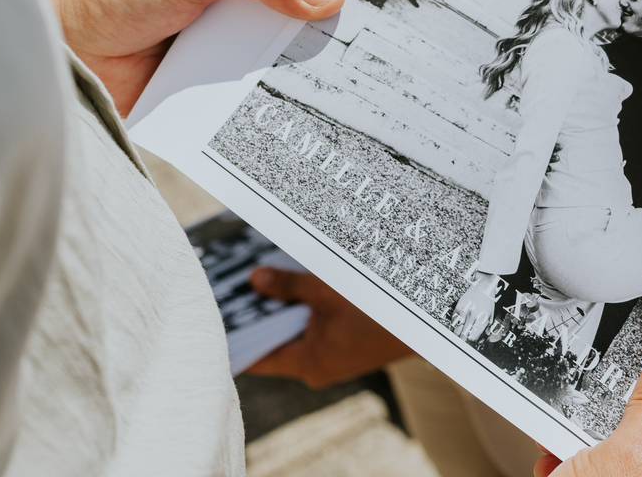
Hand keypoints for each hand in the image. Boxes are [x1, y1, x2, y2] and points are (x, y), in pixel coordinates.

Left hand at [39, 0, 344, 114]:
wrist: (62, 51)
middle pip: (302, 10)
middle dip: (332, 24)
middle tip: (385, 40)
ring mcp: (231, 44)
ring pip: (285, 55)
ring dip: (310, 67)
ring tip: (363, 82)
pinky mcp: (218, 87)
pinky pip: (259, 94)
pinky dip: (280, 102)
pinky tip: (313, 112)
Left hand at [246, 267, 413, 387]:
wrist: (426, 322)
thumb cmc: (377, 311)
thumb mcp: (326, 291)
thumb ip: (287, 286)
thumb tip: (254, 278)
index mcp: (306, 363)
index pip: (253, 357)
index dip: (233, 332)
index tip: (215, 307)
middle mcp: (314, 367)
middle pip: (274, 339)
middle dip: (259, 309)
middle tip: (236, 279)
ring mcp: (330, 358)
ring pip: (294, 331)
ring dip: (283, 305)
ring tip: (263, 273)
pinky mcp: (344, 347)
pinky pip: (313, 327)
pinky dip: (303, 308)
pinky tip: (296, 282)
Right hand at [452, 271, 499, 340]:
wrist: (484, 285)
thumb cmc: (490, 303)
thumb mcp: (492, 318)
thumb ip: (486, 332)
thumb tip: (479, 343)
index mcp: (482, 320)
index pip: (473, 339)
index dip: (470, 346)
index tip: (470, 349)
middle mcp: (472, 317)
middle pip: (463, 337)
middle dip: (463, 344)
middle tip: (463, 346)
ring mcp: (464, 312)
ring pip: (455, 331)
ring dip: (457, 337)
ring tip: (459, 339)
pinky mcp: (458, 307)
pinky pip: (452, 322)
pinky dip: (453, 328)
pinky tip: (456, 330)